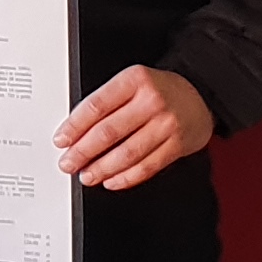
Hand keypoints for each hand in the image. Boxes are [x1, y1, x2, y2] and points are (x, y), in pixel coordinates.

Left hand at [57, 64, 215, 190]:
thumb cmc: (159, 90)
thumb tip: (76, 132)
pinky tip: (112, 181)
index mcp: (134, 80)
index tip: (62, 140)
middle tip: (68, 163)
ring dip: (102, 168)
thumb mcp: (132, 82)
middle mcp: (151, 101)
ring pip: (127, 153)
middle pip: (109, 131)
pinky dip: (126, 177)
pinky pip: (147, 166)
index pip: (97, 106)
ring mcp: (166, 124)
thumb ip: (108, 102)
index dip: (75, 126)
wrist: (200, 94)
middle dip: (83, 152)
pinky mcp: (177, 145)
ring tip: (87, 175)